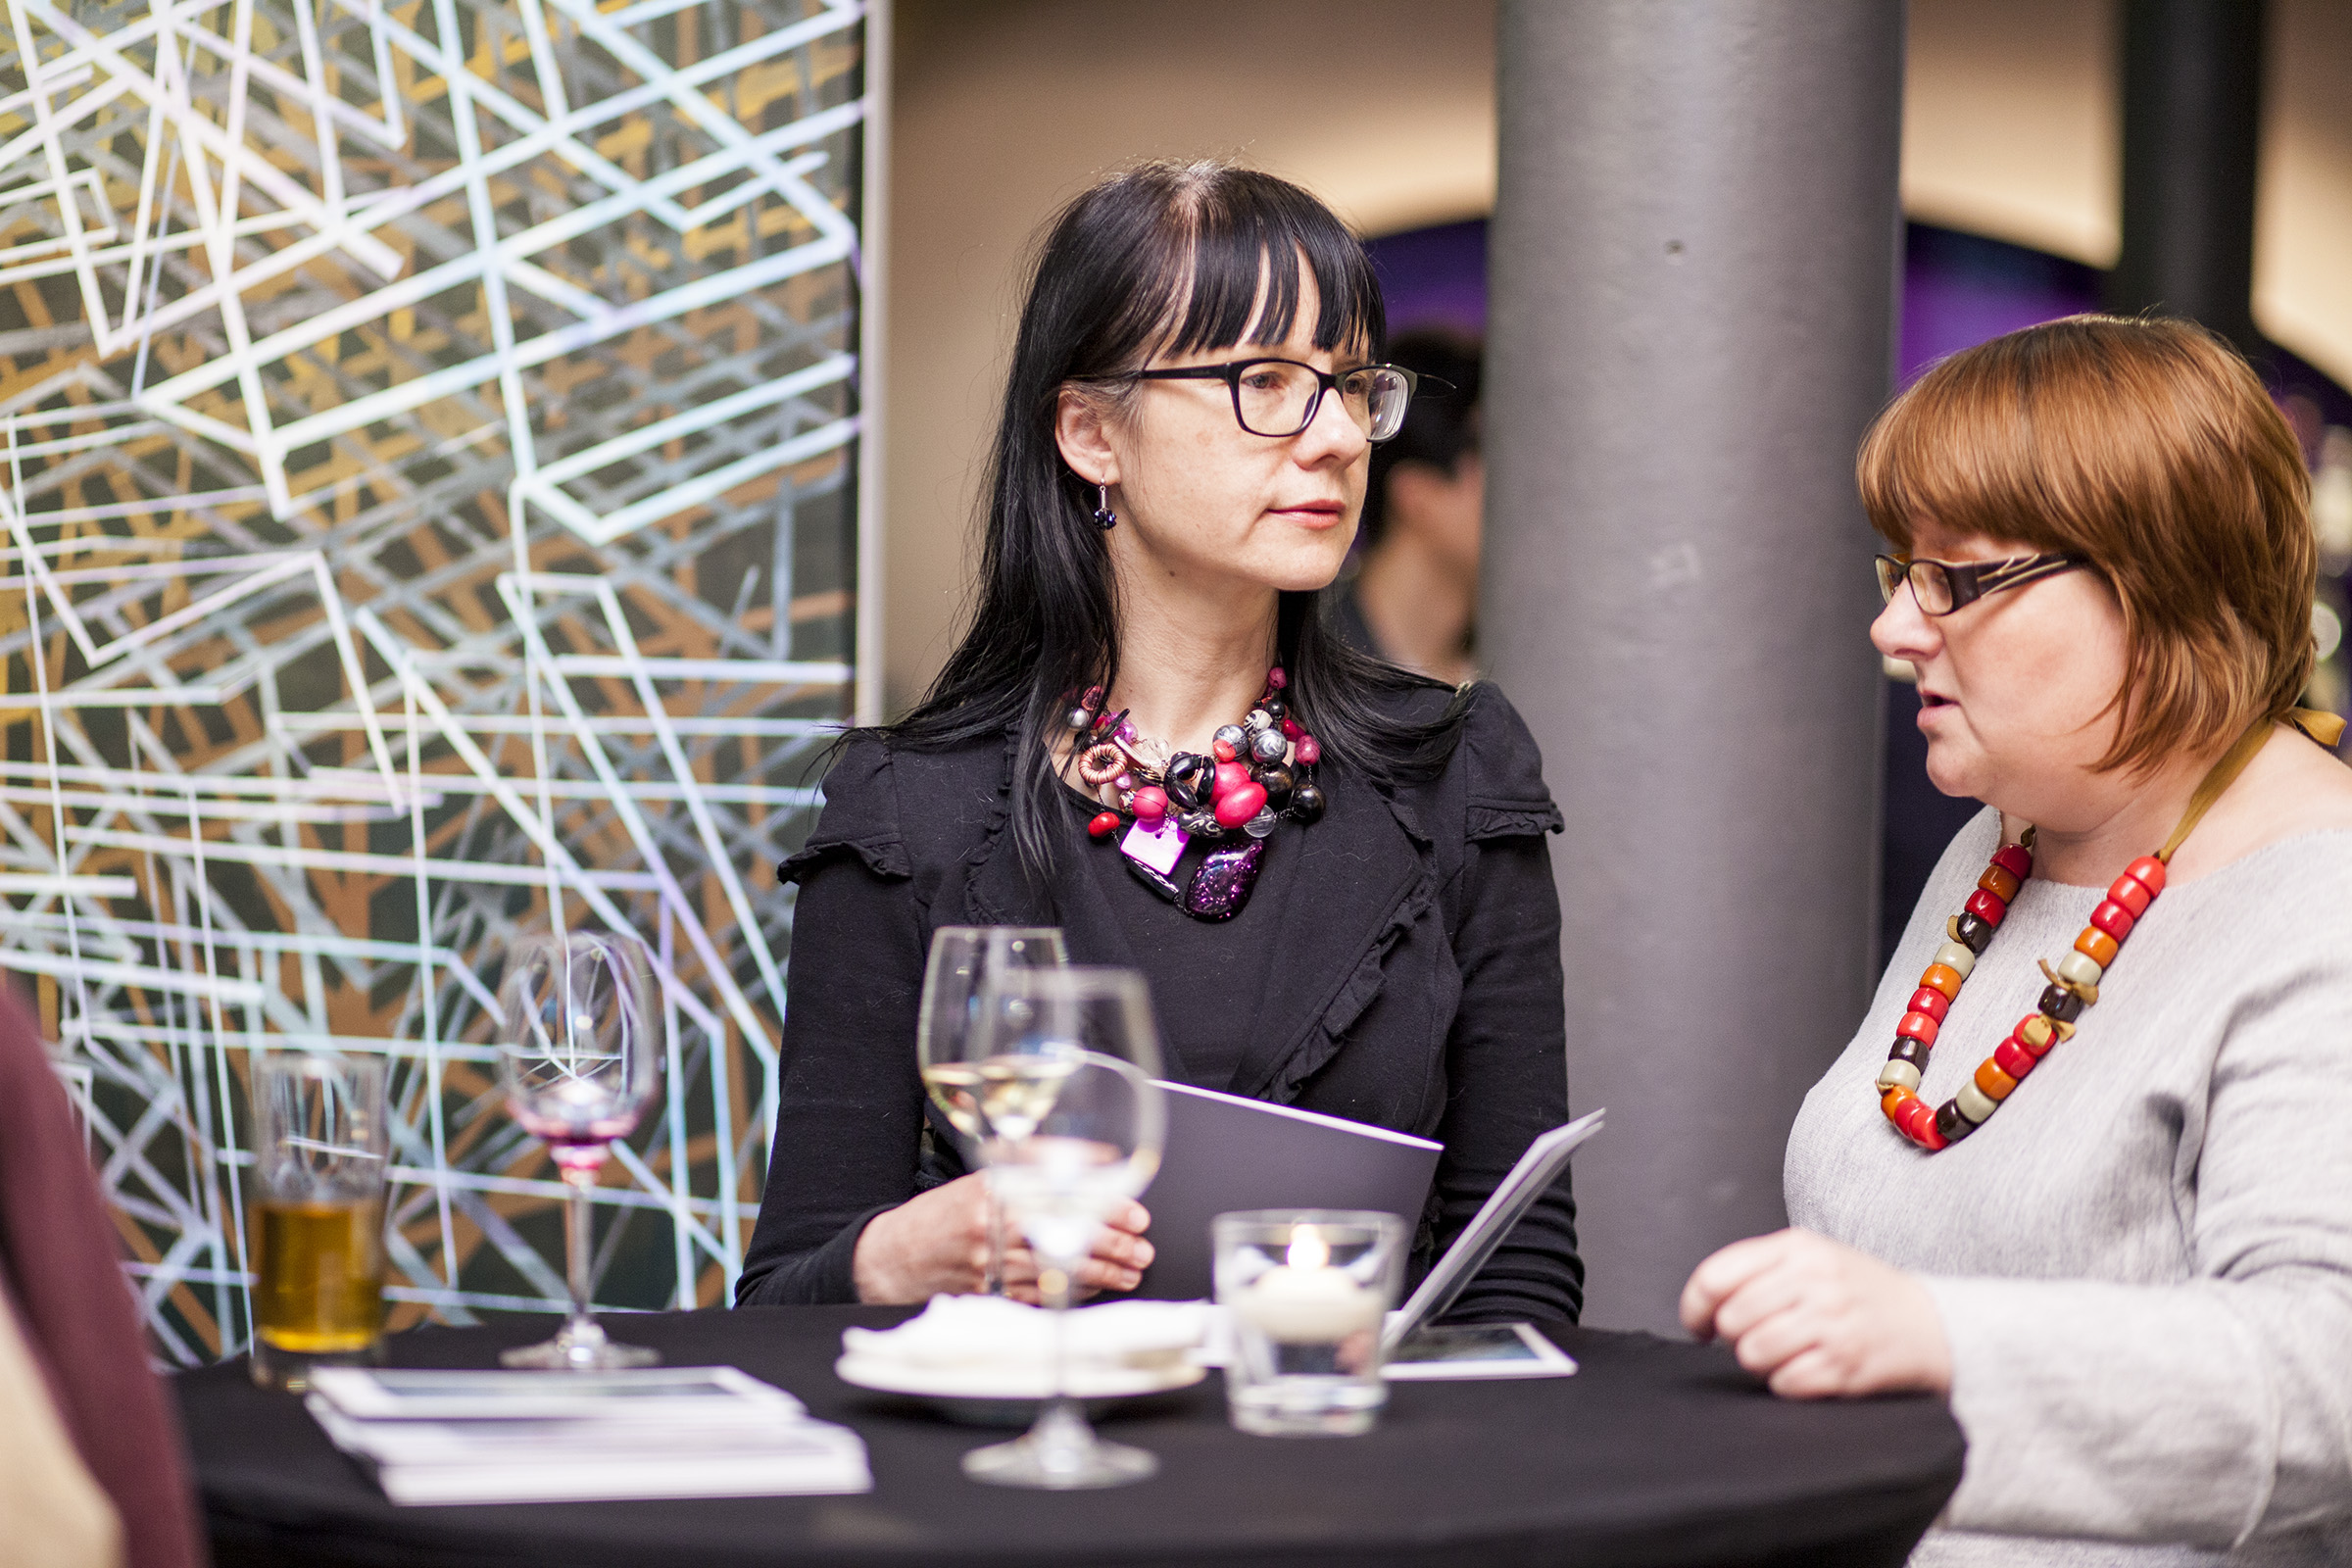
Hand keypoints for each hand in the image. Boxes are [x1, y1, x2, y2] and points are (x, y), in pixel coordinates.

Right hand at [852, 1174, 1152, 1303]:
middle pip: (1065, 1236)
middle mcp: (990, 1227)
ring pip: (1057, 1270)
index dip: (1105, 1207)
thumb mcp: (983, 1177)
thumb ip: (1032, 1164)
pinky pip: (1038, 1296)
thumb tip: (1092, 1158)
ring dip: (1100, 1274)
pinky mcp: (987, 1294)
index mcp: (993, 1190)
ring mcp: (987, 1265)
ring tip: (1130, 1273)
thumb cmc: (944, 1214)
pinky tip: (1095, 1288)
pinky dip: (1070, 1292)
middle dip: (1111, 1245)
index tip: (1135, 1214)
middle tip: (1141, 1249)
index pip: (1062, 1196)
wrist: (894, 1256)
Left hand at [1678, 1228, 1951, 1398]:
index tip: (1699, 1325)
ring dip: (1760, 1362)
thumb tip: (1704, 1304)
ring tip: (1785, 1353)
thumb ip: (1758, 1268)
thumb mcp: (1812, 1257)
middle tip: (1759, 1337)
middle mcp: (1813, 1281)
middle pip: (1732, 1320)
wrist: (1932, 1324)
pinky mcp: (1846, 1364)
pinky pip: (1785, 1383)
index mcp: (1797, 1248)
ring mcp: (1831, 1323)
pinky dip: (1788, 1383)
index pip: (1716, 1277)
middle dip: (1735, 1337)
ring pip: (1753, 1353)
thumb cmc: (1859, 1292)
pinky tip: (1808, 1370)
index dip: (1695, 1308)